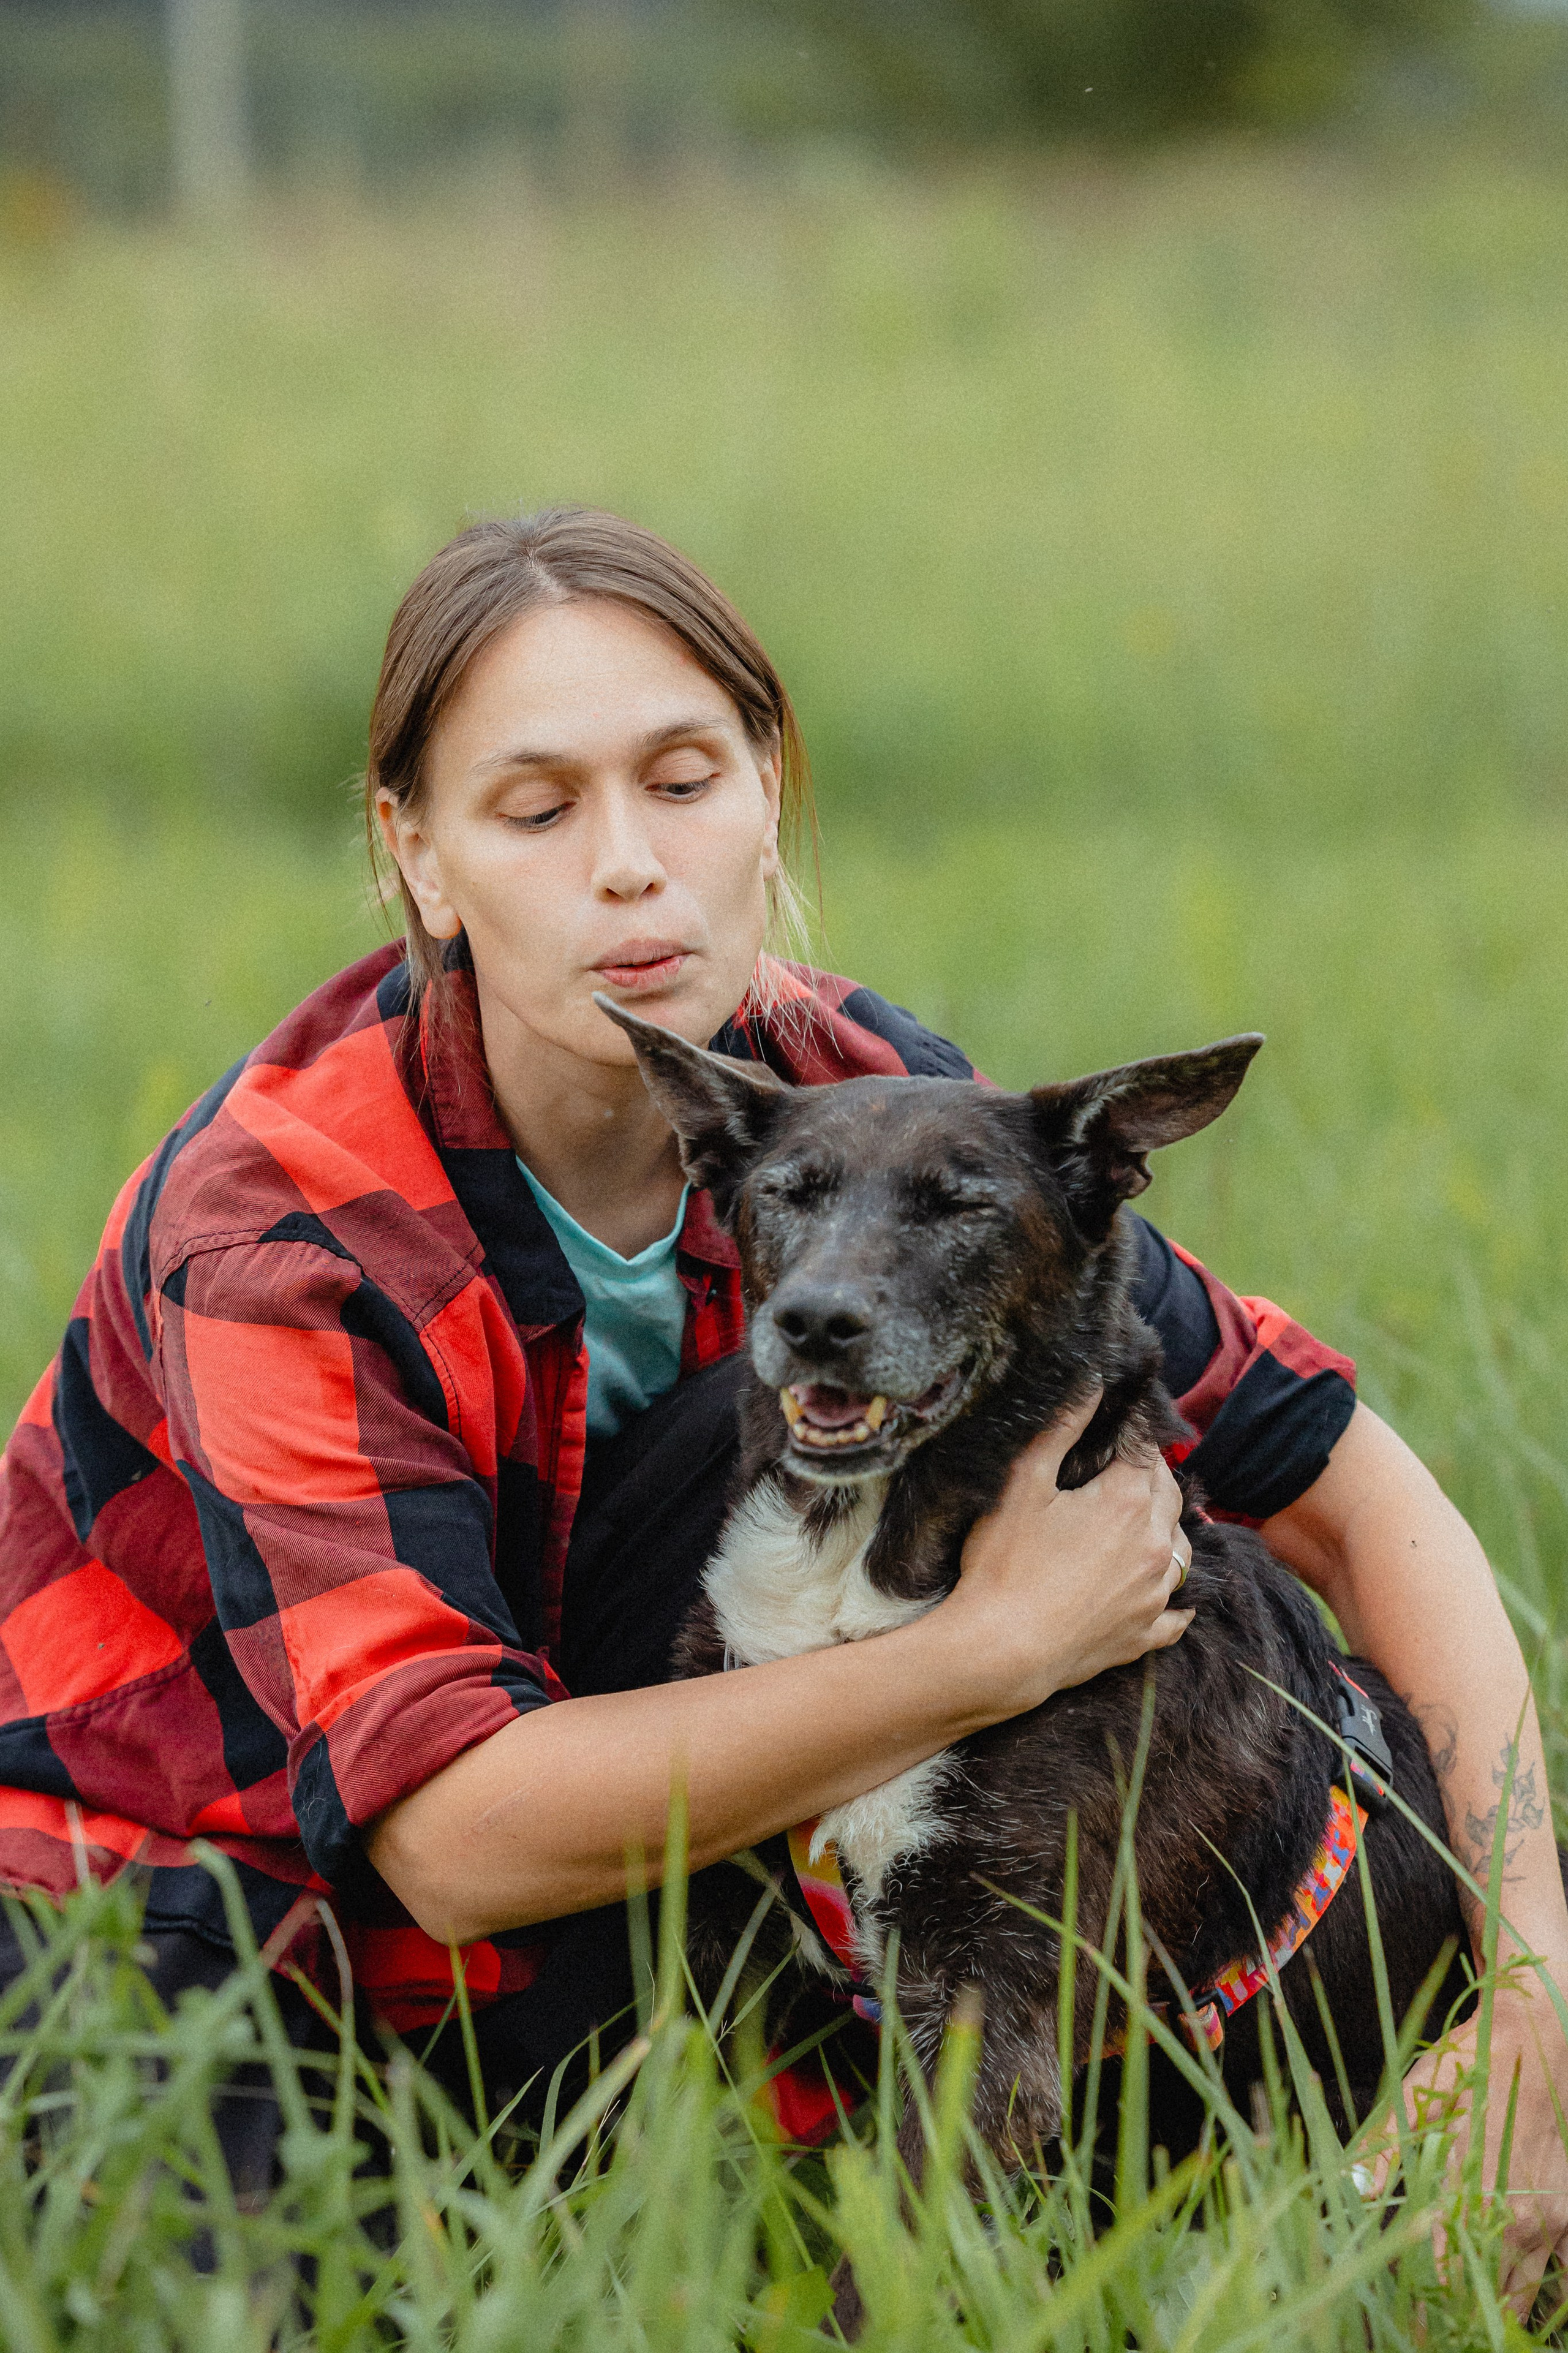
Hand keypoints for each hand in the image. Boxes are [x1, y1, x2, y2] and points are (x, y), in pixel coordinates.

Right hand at [945, 1388, 1192, 1719]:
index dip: (1130, 1437)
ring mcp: (1155, 1595)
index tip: (1117, 1431)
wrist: (1001, 1650)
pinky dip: (1175, 1601)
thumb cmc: (1004, 1564)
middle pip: (1169, 1496)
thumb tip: (1092, 1383)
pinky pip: (1177, 1614)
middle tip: (1127, 1469)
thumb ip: (1061, 1429)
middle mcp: (1155, 1546)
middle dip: (1151, 1477)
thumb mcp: (1022, 1484)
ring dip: (1167, 1531)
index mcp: (1128, 1502)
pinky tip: (1169, 1598)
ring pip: (1181, 1551)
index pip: (1145, 1453)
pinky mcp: (1144, 1635)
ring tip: (1144, 1524)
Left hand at [1372, 1976, 1567, 2316]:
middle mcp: (1506, 2214)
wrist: (1535, 2039)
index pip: (1441, 2278)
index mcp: (1461, 2190)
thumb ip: (1383, 2146)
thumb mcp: (1415, 2094)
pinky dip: (1551, 2292)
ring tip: (1478, 2333)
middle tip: (1440, 2336)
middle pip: (1484, 2297)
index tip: (1411, 2338)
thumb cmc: (1468, 2064)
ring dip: (1500, 2315)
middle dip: (1461, 2322)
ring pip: (1523, 2293)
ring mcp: (1544, 2218)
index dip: (1426, 2316)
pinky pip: (1567, 2272)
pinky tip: (1529, 2308)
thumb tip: (1348, 2190)